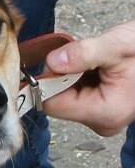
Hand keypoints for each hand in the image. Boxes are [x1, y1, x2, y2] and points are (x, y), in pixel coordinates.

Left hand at [44, 21, 134, 135]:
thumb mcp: (118, 45)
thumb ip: (83, 53)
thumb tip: (52, 62)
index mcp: (104, 112)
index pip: (53, 104)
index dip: (48, 82)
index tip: (58, 60)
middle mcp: (100, 123)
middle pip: (59, 102)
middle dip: (64, 77)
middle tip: (86, 58)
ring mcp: (102, 120)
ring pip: (68, 98)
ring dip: (74, 77)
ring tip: (98, 62)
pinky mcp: (102, 112)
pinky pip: (79, 97)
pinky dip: (82, 79)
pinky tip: (99, 69)